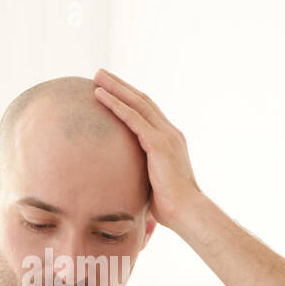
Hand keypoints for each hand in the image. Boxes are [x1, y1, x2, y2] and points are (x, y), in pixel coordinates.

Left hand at [93, 67, 203, 229]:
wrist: (187, 211)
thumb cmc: (171, 207)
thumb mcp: (153, 185)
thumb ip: (142, 177)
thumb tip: (124, 186)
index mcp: (171, 141)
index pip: (149, 112)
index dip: (131, 99)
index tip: (115, 89)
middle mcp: (170, 132)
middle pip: (142, 101)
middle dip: (121, 86)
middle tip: (102, 74)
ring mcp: (165, 136)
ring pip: (136, 103)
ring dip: (115, 88)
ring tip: (97, 76)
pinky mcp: (158, 143)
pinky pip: (132, 118)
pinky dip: (115, 105)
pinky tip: (100, 95)